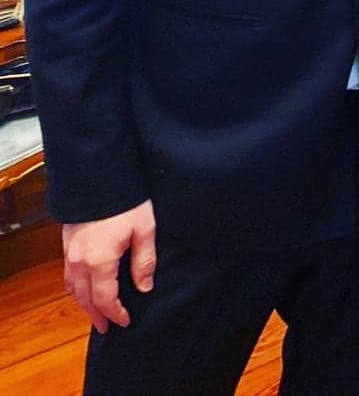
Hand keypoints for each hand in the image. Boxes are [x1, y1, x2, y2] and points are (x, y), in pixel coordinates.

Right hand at [61, 199, 156, 332]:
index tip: (125, 321)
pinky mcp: (67, 244)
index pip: (105, 298)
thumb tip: (144, 288)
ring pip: (73, 289)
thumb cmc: (126, 201)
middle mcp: (80, 261)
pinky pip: (68, 275)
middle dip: (96, 315)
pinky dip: (76, 288)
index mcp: (100, 261)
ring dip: (84, 304)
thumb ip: (144, 261)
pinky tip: (85, 288)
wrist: (98, 177)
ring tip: (96, 312)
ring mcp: (70, 253)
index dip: (115, 313)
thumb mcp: (144, 229)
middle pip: (85, 298)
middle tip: (106, 327)